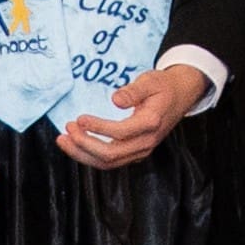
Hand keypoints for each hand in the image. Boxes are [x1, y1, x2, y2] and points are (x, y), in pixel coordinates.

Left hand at [58, 60, 213, 170]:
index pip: (121, 132)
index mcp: (152, 122)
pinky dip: (90, 156)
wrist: (180, 95)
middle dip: (84, 143)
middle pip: (111, 154)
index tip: (80, 118)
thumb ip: (133, 91)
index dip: (98, 127)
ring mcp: (142, 150)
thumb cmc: (163, 86)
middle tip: (69, 127)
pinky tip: (75, 145)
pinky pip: (110, 162)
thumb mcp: (150, 81)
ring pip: (108, 163)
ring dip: (82, 154)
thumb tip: (115, 100)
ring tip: (63, 139)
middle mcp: (147, 141)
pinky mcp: (135, 152)